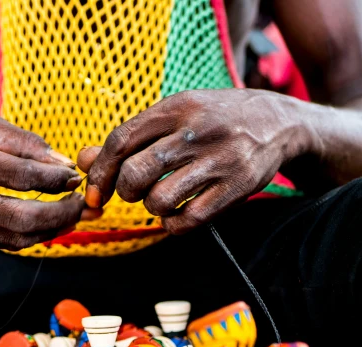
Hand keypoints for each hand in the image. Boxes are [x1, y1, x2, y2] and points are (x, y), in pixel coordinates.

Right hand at [0, 114, 90, 249]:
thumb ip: (25, 143)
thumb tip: (64, 166)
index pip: (20, 176)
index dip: (55, 180)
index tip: (76, 176)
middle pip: (19, 218)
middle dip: (60, 214)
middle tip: (83, 205)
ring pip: (14, 238)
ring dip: (51, 230)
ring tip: (73, 215)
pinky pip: (3, 242)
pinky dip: (31, 234)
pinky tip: (48, 221)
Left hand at [80, 89, 307, 233]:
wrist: (279, 122)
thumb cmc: (214, 119)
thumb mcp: (174, 115)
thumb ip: (130, 137)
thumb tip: (82, 159)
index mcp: (176, 107)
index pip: (121, 140)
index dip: (100, 171)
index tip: (95, 191)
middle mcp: (197, 130)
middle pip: (136, 172)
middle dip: (125, 191)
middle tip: (135, 192)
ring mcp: (219, 160)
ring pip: (159, 200)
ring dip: (152, 208)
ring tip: (162, 199)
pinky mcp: (236, 188)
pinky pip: (188, 220)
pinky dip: (173, 224)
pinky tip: (178, 214)